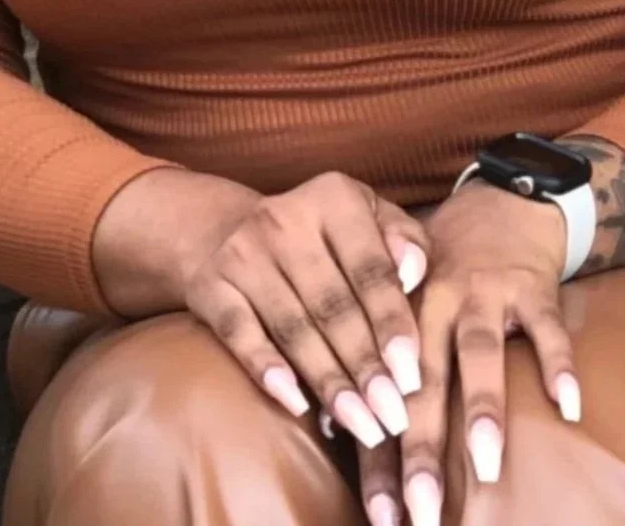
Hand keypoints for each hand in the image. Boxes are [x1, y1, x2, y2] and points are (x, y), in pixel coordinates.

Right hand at [93, 166, 430, 448]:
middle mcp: (285, 218)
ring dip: (330, 383)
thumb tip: (414, 272)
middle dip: (366, 368)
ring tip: (363, 427)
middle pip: (333, 307)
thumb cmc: (321, 234)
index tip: (413, 377)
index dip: (393, 325)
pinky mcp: (210, 283)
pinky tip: (299, 405)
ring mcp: (243, 252)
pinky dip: (269, 371)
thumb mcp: (368, 218)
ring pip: (293, 329)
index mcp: (334, 197)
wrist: (224, 227)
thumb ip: (404, 240)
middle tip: (393, 418)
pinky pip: (241, 335)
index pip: (371, 269)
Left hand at [357, 181, 579, 525]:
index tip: (380, 518)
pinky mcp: (532, 286)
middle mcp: (435, 305)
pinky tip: (567, 408)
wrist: (501, 202)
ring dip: (481, 407)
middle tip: (421, 510)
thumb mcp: (404, 300)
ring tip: (486, 464)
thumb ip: (379, 360)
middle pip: (423, 383)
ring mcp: (485, 294)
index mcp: (398, 316)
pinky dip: (557, 365)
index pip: (382, 397)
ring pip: (478, 353)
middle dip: (420, 448)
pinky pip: (548, 329)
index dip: (378, 458)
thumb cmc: (443, 267)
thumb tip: (326, 427)